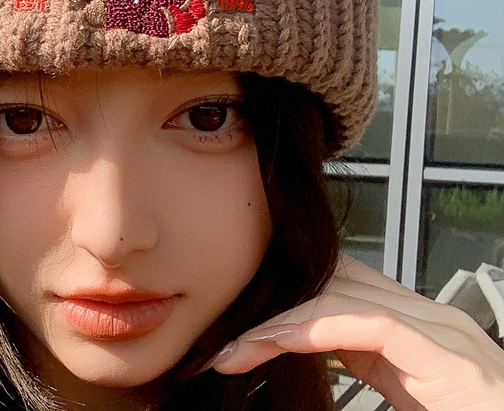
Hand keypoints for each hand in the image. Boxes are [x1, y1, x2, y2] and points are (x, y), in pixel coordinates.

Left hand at [212, 255, 503, 410]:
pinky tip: (282, 338)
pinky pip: (372, 325)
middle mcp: (422, 311)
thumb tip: (297, 336)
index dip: (281, 290)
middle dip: (271, 302)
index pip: (332, 281)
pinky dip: (320, 326)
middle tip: (222, 331)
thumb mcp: (396, 380)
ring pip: (340, 298)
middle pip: (328, 283)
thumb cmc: (457, 409)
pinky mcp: (446, 356)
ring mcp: (437, 328)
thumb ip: (355, 351)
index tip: (236, 314)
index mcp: (407, 316)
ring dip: (281, 321)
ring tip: (236, 347)